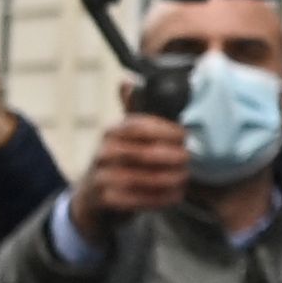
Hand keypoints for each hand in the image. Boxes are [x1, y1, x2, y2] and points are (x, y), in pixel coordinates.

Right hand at [74, 103, 190, 240]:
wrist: (93, 195)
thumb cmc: (119, 159)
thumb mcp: (123, 135)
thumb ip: (133, 111)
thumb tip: (128, 81)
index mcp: (111, 132)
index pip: (138, 125)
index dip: (165, 130)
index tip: (185, 135)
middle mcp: (103, 153)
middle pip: (143, 153)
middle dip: (171, 156)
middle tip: (189, 158)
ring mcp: (102, 177)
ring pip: (141, 179)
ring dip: (169, 179)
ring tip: (185, 177)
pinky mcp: (105, 200)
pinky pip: (137, 200)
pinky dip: (160, 198)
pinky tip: (175, 195)